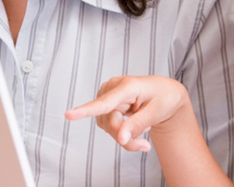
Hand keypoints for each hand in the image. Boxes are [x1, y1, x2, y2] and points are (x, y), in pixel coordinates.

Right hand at [65, 76, 189, 151]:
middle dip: (124, 138)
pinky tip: (133, 127)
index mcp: (127, 86)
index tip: (68, 115)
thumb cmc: (163, 98)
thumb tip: (120, 138)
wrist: (165, 93)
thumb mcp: (156, 112)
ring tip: (142, 134)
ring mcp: (106, 95)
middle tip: (144, 146)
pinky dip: (120, 133)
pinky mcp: (105, 104)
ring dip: (123, 137)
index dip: (85, 110)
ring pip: (106, 126)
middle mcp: (112, 88)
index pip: (104, 102)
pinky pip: (107, 126)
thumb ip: (137, 125)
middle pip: (108, 122)